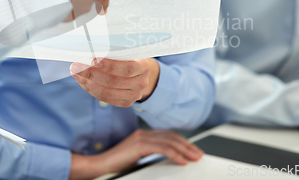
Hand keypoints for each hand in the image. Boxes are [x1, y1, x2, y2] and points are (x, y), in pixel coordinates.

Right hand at [69, 129, 203, 179]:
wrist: (101, 165)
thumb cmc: (116, 164)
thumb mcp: (137, 158)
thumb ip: (150, 155)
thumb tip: (166, 159)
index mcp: (143, 136)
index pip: (168, 135)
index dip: (182, 142)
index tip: (192, 150)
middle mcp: (143, 134)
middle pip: (171, 137)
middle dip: (187, 145)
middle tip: (198, 154)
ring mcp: (141, 138)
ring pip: (169, 142)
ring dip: (184, 150)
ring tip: (193, 158)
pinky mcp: (139, 145)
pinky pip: (162, 149)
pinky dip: (174, 154)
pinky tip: (181, 161)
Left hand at [70, 58, 159, 106]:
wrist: (140, 72)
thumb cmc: (130, 57)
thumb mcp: (128, 51)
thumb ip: (115, 51)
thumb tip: (91, 49)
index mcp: (143, 67)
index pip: (127, 68)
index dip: (110, 66)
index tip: (93, 59)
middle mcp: (141, 83)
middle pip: (113, 82)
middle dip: (91, 74)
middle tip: (76, 66)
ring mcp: (134, 95)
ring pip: (107, 93)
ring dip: (87, 83)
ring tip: (76, 74)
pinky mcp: (125, 102)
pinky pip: (105, 99)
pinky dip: (91, 90)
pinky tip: (82, 81)